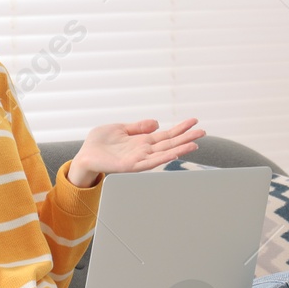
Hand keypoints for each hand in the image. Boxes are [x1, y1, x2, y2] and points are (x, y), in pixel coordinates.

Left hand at [72, 118, 205, 181]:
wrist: (84, 157)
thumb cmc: (99, 144)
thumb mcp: (120, 128)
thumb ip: (138, 127)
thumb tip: (156, 122)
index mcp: (142, 141)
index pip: (166, 134)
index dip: (180, 128)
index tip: (194, 121)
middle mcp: (144, 150)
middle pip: (170, 143)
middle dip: (186, 137)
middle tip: (203, 131)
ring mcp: (139, 159)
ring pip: (165, 152)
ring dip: (180, 148)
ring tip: (196, 143)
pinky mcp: (132, 166)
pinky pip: (151, 162)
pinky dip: (164, 157)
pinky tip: (175, 153)